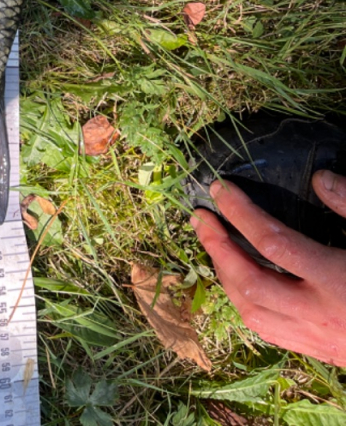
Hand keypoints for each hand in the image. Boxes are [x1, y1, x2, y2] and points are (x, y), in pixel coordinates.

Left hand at [191, 172, 345, 365]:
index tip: (219, 189)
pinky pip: (267, 331)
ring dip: (225, 276)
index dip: (241, 213)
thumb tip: (319, 178)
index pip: (274, 242)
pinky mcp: (319, 351)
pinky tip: (239, 282)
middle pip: (251, 283)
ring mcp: (317, 338)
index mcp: (337, 280)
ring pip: (252, 313)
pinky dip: (244, 303)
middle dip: (218, 247)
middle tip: (199, 216)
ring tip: (211, 244)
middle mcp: (320, 313)